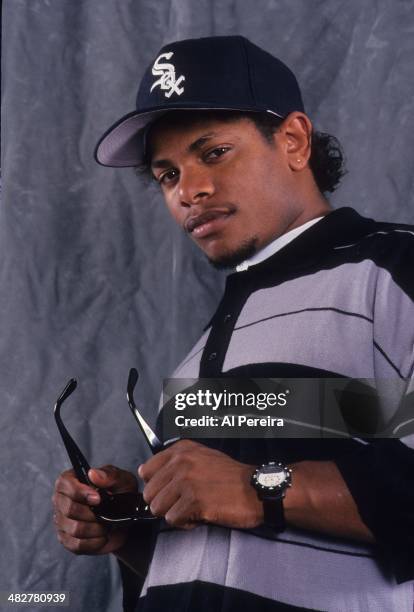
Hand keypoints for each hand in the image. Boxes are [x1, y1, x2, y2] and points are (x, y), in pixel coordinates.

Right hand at [52, 465, 137, 554]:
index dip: (80, 492)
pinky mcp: (67, 540)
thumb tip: (93, 474)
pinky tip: (103, 536)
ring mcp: (62, 521)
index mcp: (71, 480)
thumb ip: (109, 475)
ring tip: (107, 524)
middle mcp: (61, 500)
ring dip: (96, 528)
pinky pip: (77, 545)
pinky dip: (95, 542)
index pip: (64, 484)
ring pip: (74, 529)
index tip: (98, 498)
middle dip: (92, 513)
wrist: (125, 516)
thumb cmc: (121, 492)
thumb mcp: (122, 480)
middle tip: (106, 513)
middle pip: (69, 509)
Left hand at [138, 440, 262, 529]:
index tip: (170, 490)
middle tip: (184, 503)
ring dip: (174, 513)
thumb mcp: (201, 457)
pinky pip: (172, 520)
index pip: (146, 471)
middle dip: (164, 503)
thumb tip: (145, 472)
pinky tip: (200, 515)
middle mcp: (181, 462)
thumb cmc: (230, 477)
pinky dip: (185, 523)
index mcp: (181, 450)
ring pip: (157, 508)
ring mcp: (187, 481)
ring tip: (193, 508)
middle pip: (149, 493)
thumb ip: (175, 463)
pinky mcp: (193, 501)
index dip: (157, 486)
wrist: (256, 489)